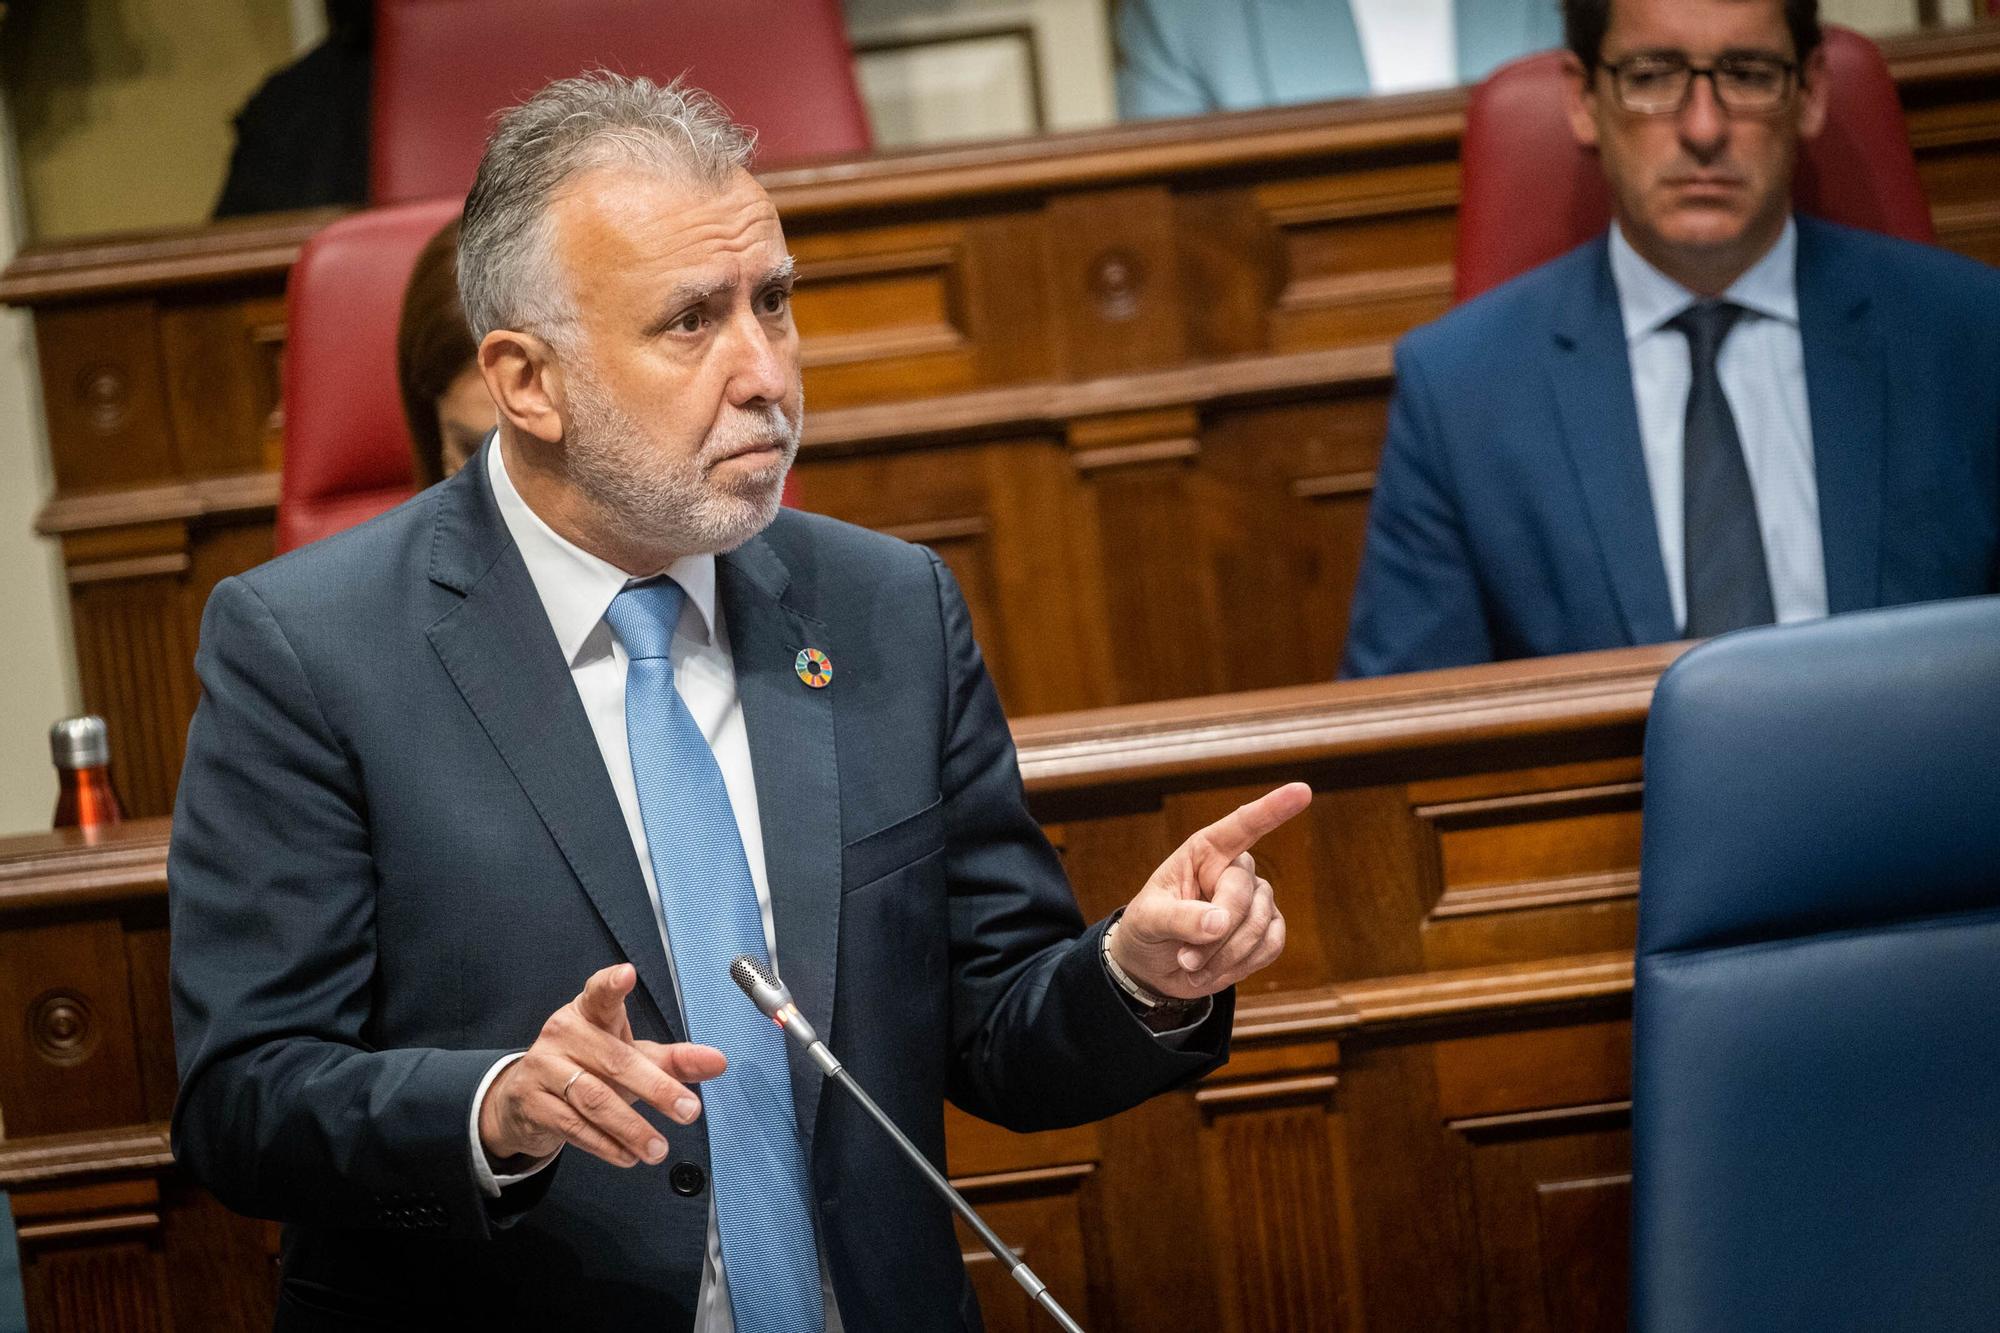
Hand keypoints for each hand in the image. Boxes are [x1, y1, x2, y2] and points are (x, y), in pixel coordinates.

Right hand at [478, 963, 726, 1168]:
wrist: (524, 1099)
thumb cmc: (589, 1068)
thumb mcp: (631, 1057)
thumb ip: (674, 1061)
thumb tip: (719, 1062)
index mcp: (589, 1012)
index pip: (600, 993)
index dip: (612, 984)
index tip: (627, 973)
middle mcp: (564, 1033)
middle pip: (615, 1060)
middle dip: (656, 1089)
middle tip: (689, 1111)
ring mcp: (543, 1067)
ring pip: (593, 1098)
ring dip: (631, 1128)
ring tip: (659, 1149)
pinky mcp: (532, 1102)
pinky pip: (573, 1126)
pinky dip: (605, 1145)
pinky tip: (627, 1156)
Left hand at [1109, 783, 1312, 1000]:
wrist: (1153, 966)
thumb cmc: (1147, 928)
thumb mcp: (1148, 920)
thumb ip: (1180, 918)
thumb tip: (1220, 922)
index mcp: (1205, 851)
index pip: (1242, 825)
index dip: (1273, 808)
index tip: (1303, 791)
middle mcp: (1234, 870)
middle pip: (1244, 895)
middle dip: (1216, 934)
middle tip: (1185, 958)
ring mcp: (1255, 900)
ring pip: (1260, 925)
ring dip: (1225, 956)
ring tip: (1192, 966)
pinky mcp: (1266, 930)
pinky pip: (1271, 946)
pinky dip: (1242, 965)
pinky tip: (1214, 970)